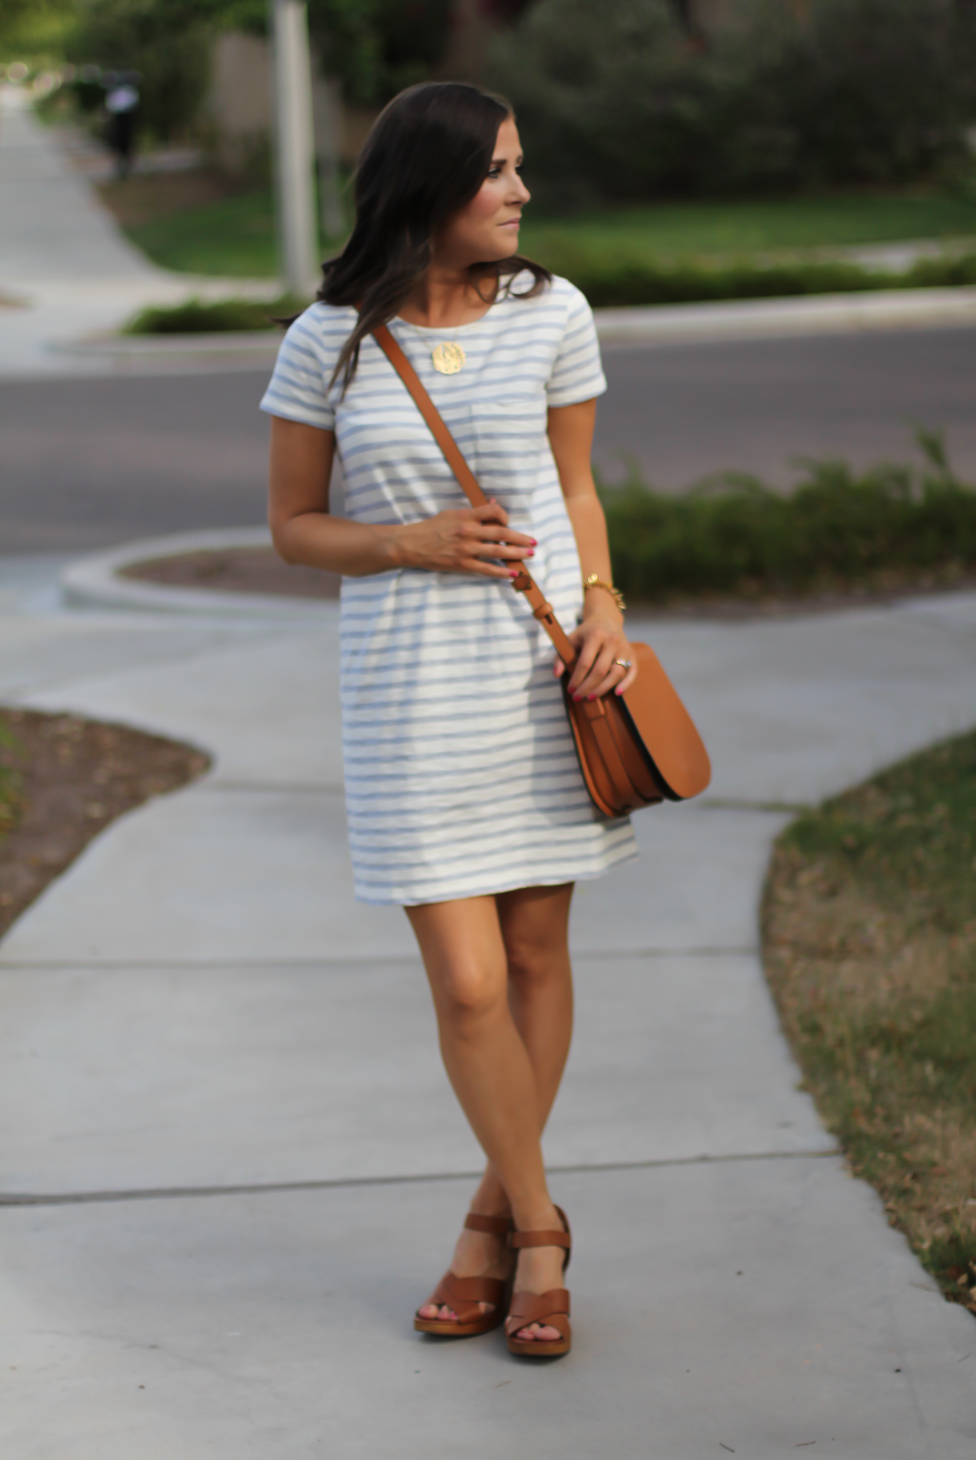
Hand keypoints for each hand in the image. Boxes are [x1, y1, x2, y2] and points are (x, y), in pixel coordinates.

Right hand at [392, 499, 534, 579]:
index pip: (494, 512)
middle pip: (501, 533)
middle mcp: (468, 531)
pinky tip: (513, 573)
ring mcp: (466, 549)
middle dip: (520, 538)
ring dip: (517, 553)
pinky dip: (501, 572)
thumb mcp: (451, 513)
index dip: (505, 516)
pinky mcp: (462, 565)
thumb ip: (473, 512)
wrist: (411, 545)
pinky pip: (487, 569)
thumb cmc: (431, 527)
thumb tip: (493, 506)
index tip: (508, 522)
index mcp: (466, 516)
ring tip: (529, 555)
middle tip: (533, 542)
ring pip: (498, 551)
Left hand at [554, 606, 637, 699]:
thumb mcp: (571, 639)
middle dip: (588, 687)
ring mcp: (624, 648)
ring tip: (591, 697)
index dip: (577, 679)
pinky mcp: (632, 655)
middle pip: (600, 670)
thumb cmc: (586, 632)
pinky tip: (617, 693)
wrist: (606, 618)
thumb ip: (561, 656)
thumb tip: (557, 674)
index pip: (585, 662)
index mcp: (595, 636)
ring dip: (603, 689)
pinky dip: (626, 684)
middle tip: (578, 697)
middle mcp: (612, 641)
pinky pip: (632, 672)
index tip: (570, 690)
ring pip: (616, 673)